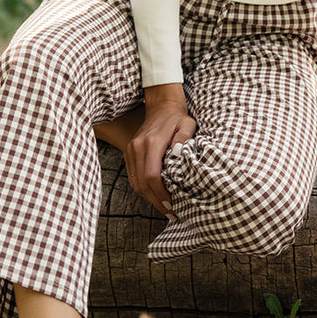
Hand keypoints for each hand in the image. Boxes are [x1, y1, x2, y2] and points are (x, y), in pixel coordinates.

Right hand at [123, 84, 195, 217]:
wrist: (161, 106)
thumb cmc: (177, 118)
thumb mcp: (187, 125)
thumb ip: (184, 139)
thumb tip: (178, 155)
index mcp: (152, 143)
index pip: (151, 176)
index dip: (160, 194)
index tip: (172, 204)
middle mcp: (137, 147)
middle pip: (141, 183)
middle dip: (155, 201)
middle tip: (170, 211)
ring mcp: (131, 149)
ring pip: (135, 182)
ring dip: (148, 197)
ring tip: (163, 206)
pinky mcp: (129, 152)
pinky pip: (132, 176)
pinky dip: (141, 188)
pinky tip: (154, 194)